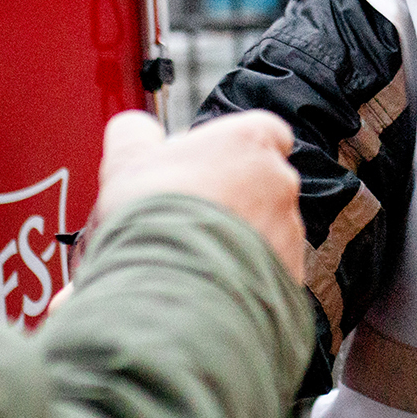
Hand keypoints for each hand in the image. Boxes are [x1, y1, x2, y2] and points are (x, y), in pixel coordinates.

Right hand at [93, 111, 305, 281]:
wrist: (173, 288)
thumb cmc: (154, 216)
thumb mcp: (126, 161)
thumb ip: (134, 134)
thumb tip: (136, 128)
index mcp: (251, 140)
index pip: (261, 133)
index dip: (231, 151)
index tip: (203, 168)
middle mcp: (281, 181)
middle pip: (262, 184)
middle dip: (232, 199)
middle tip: (190, 217)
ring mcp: (289, 230)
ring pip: (266, 229)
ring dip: (239, 239)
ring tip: (195, 257)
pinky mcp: (290, 274)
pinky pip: (268, 270)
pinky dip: (245, 275)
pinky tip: (210, 283)